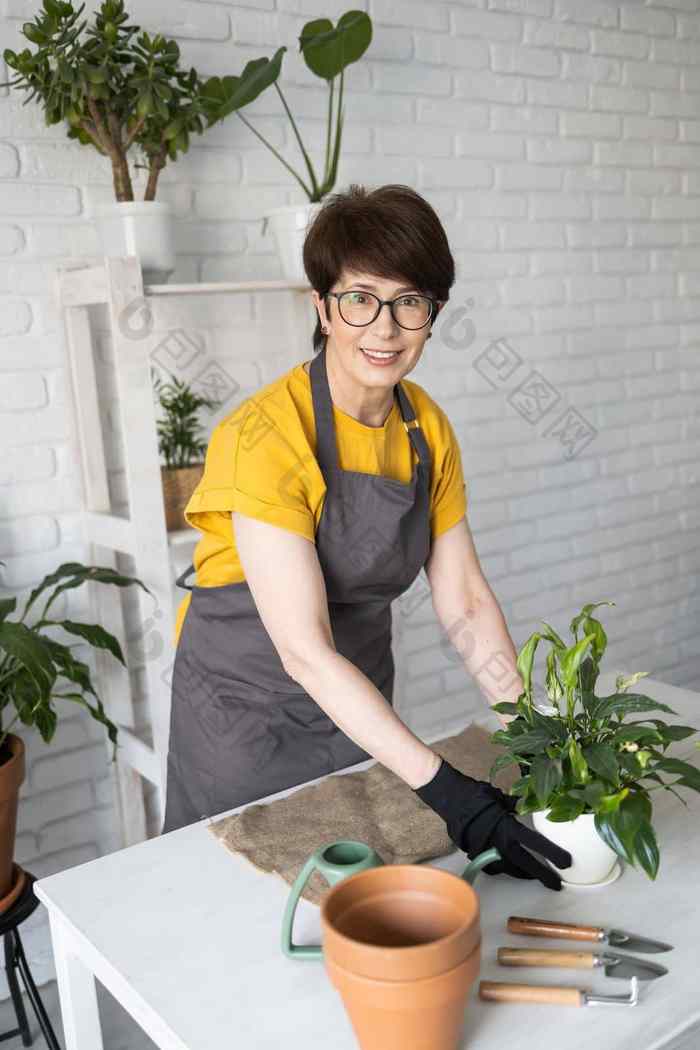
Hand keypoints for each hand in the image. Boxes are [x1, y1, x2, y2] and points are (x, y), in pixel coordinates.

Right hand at [413, 758, 572, 890]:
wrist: (448, 798)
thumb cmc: (475, 794)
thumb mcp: (500, 797)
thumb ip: (515, 806)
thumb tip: (528, 804)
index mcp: (507, 827)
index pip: (535, 843)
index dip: (552, 854)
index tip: (567, 863)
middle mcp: (498, 843)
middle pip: (525, 865)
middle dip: (542, 875)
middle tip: (556, 884)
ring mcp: (486, 852)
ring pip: (509, 868)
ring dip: (522, 872)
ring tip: (533, 874)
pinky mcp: (475, 855)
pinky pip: (494, 865)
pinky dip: (502, 865)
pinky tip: (507, 863)